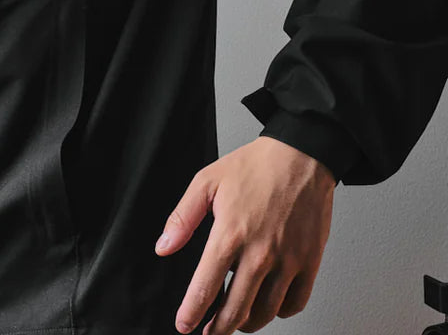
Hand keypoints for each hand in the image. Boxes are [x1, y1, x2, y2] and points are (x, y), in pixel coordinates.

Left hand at [154, 136, 336, 334]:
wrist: (301, 155)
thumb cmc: (254, 166)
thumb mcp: (206, 181)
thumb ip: (182, 218)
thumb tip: (163, 248)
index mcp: (230, 233)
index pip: (206, 287)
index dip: (192, 313)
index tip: (184, 325)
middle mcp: (260, 252)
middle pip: (236, 310)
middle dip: (218, 329)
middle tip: (208, 331)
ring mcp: (288, 260)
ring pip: (265, 313)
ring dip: (247, 323)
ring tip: (235, 319)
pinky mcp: (310, 262)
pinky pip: (295, 304)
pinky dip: (279, 312)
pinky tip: (267, 303)